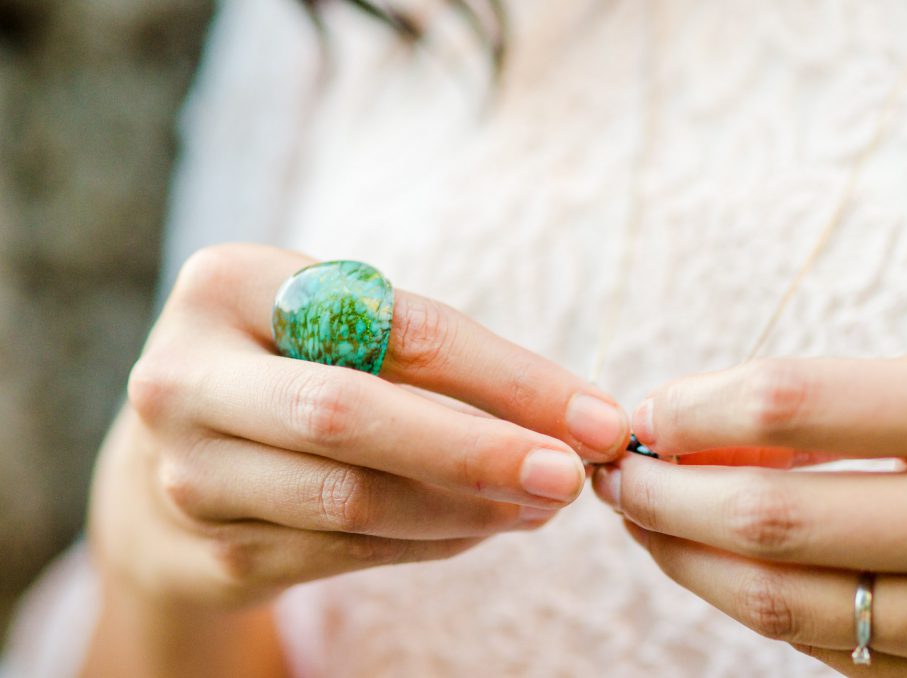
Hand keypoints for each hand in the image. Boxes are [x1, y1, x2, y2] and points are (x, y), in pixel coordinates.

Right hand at [85, 244, 626, 676]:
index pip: (391, 328)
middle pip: (352, 415)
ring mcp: (189, 472)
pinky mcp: (211, 549)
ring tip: (543, 504)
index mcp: (226, 285)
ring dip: (468, 505)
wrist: (174, 459)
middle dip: (480, 449)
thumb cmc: (285, 371)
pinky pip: (345, 551)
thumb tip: (572, 415)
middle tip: (572, 474)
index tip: (593, 415)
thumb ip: (428, 354)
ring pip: (354, 498)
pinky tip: (483, 526)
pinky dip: (431, 541)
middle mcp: (188, 376)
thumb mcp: (333, 326)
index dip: (506, 376)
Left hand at [595, 350, 906, 676]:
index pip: (791, 405)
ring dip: (680, 557)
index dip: (694, 408)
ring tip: (640, 520)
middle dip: (661, 491)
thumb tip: (693, 426)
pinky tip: (709, 566)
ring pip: (776, 602)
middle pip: (765, 515)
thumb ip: (839, 403)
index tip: (647, 412)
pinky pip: (822, 650)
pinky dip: (745, 605)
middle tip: (614, 472)